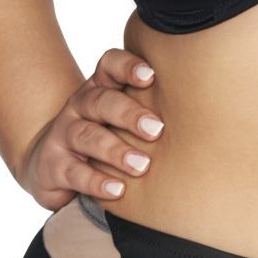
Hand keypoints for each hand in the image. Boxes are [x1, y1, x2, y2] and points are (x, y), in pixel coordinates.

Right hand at [16, 48, 164, 209]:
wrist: (49, 164)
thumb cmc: (102, 137)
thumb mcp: (120, 119)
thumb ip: (151, 110)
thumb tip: (209, 113)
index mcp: (99, 89)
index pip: (109, 66)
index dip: (128, 66)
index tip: (151, 76)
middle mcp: (79, 107)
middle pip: (101, 101)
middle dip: (129, 114)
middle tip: (157, 130)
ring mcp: (63, 136)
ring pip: (88, 136)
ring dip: (116, 151)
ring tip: (141, 166)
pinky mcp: (53, 166)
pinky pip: (74, 172)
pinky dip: (97, 182)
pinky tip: (118, 191)